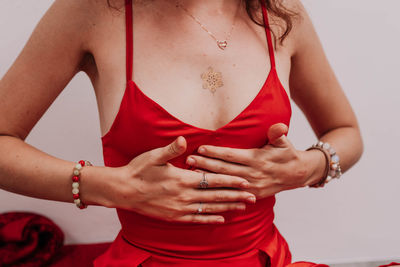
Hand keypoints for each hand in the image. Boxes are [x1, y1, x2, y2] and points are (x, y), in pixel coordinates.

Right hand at [108, 136, 255, 223]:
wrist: (122, 191)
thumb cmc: (138, 170)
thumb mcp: (153, 156)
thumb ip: (171, 149)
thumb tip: (184, 139)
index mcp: (182, 179)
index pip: (212, 180)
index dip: (230, 180)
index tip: (245, 180)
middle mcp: (184, 196)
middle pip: (216, 196)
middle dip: (236, 195)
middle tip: (253, 196)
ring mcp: (179, 208)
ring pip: (210, 209)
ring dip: (228, 207)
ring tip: (243, 207)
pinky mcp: (174, 216)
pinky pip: (196, 219)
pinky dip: (210, 219)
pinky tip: (221, 219)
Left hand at [185, 123, 324, 198]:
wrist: (297, 174)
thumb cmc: (286, 154)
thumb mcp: (284, 142)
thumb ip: (277, 134)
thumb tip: (280, 126)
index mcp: (257, 159)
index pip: (232, 155)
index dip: (216, 152)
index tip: (201, 148)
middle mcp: (253, 174)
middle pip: (224, 168)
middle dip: (206, 164)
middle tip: (189, 160)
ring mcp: (252, 186)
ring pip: (225, 181)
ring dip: (208, 177)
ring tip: (191, 172)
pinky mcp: (252, 195)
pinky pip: (232, 193)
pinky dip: (218, 190)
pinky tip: (206, 187)